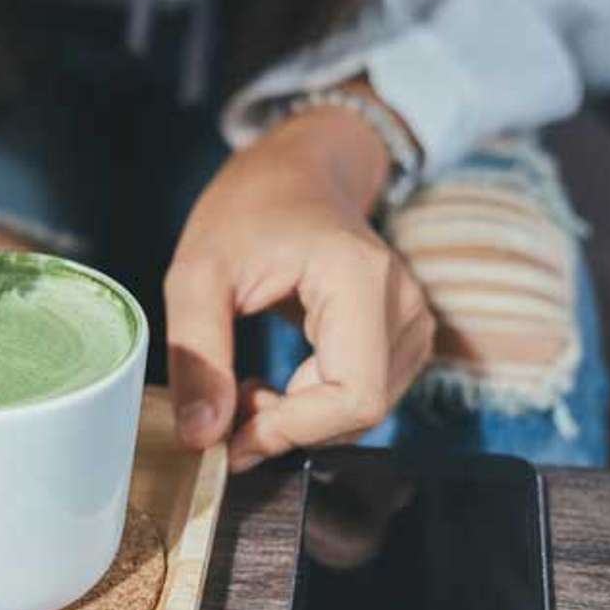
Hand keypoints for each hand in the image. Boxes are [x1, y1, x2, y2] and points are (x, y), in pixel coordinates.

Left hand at [165, 101, 434, 472]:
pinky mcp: (404, 338)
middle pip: (358, 412)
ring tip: (246, 387)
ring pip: (362, 415)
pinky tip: (276, 384)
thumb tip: (201, 437)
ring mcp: (412, 322)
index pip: (353, 396)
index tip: (227, 438)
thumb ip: (198, 355)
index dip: (289, 432)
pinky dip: (314, 409)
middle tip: (227, 403)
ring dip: (299, 421)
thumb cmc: (248, 209)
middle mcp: (404, 303)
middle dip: (287, 427)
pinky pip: (363, 399)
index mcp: (361, 278)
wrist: (299, 172)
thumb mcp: (196, 273)